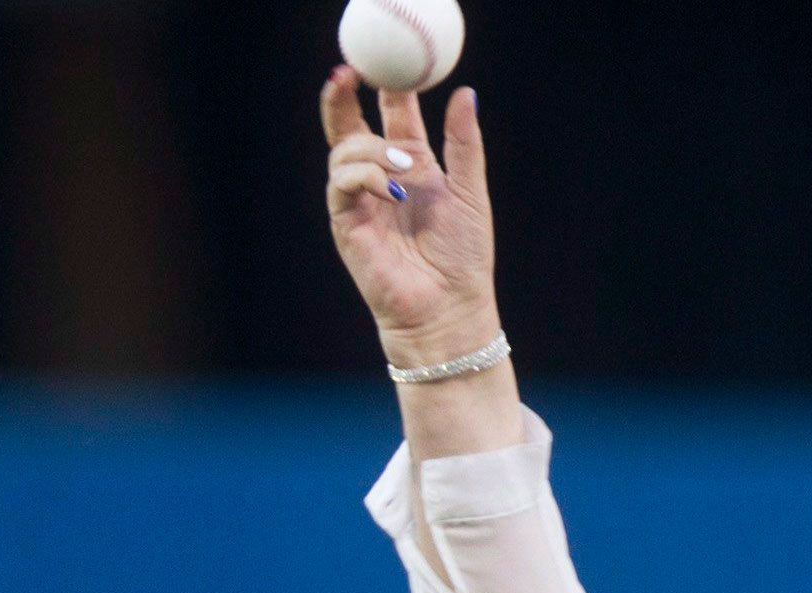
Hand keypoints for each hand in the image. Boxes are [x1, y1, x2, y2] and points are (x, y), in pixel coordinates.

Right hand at [319, 67, 498, 367]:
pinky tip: (394, 188)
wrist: (450, 309)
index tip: (391, 64)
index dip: (387, 87)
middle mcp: (381, 178)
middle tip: (348, 73)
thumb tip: (466, 93)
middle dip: (343, 98)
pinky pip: (341, 184)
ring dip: (371, 149)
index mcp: (412, 165)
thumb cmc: (463, 258)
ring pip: (344, 151)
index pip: (391, 115)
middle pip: (350, 126)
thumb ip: (463, 144)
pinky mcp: (347, 224)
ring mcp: (361, 200)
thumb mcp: (470, 191)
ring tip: (404, 166)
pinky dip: (365, 177)